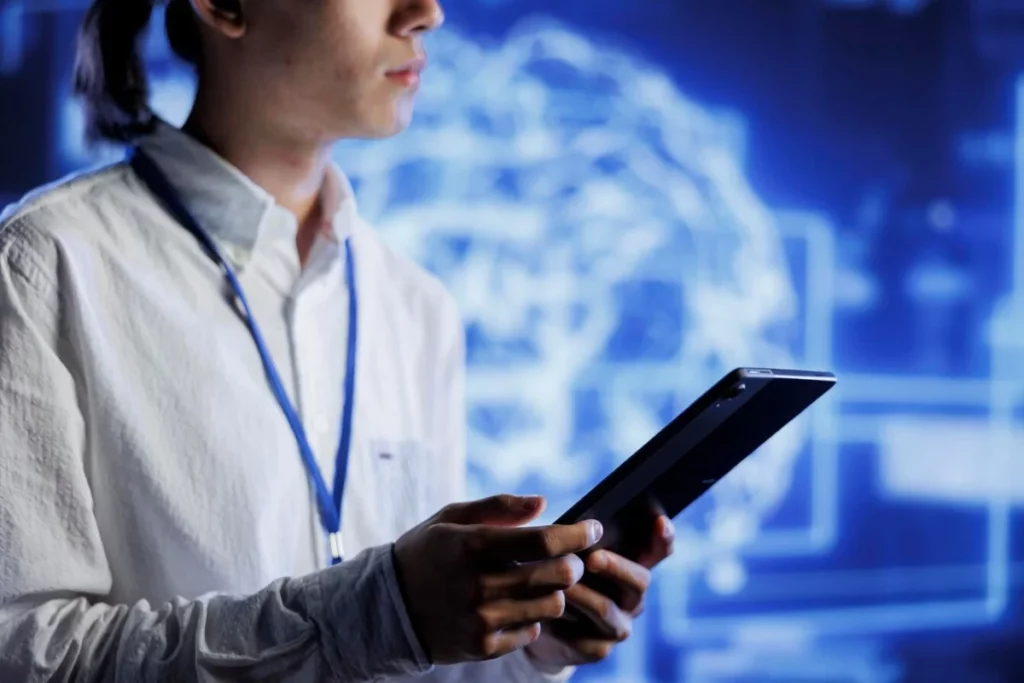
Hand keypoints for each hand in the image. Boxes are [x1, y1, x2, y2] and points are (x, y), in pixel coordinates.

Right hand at [393, 495, 601, 664]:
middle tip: (572, 558)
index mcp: (472, 545)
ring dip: (556, 592)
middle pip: (556, 575)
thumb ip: (499, 508)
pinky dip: (533, 617)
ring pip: (551, 606)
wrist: (388, 607)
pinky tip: (518, 606)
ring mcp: (481, 620)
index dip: (577, 534)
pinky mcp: (482, 647)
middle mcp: (478, 585)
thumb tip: (543, 502)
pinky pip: (532, 632)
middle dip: (575, 563)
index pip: (542, 541)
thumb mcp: (452, 518)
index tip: (593, 528)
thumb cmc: (428, 553)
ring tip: (544, 582)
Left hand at [524, 515, 674, 667]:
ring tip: (561, 584)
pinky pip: (583, 637)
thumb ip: (582, 540)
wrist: (539, 619)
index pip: (658, 550)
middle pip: (639, 581)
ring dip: (583, 594)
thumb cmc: (560, 573)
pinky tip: (547, 614)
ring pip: (606, 609)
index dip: (663, 537)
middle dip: (616, 567)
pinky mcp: (597, 649)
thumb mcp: (571, 551)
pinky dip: (563, 623)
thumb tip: (581, 526)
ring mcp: (618, 625)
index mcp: (632, 565)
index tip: (659, 521)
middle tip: (593, 558)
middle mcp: (632, 598)